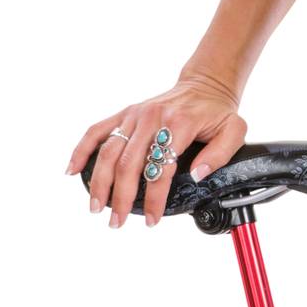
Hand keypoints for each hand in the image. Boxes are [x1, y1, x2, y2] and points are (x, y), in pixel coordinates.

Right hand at [65, 70, 247, 228]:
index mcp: (179, 124)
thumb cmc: (217, 111)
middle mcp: (152, 118)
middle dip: (121, 197)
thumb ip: (219, 154)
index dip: (155, 198)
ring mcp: (135, 114)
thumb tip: (197, 175)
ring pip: (109, 151)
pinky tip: (72, 170)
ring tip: (97, 207)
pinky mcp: (125, 113)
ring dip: (99, 182)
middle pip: (128, 164)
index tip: (153, 220)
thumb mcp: (234, 130)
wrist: (205, 84)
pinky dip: (81, 150)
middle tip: (117, 222)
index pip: (161, 169)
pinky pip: (97, 130)